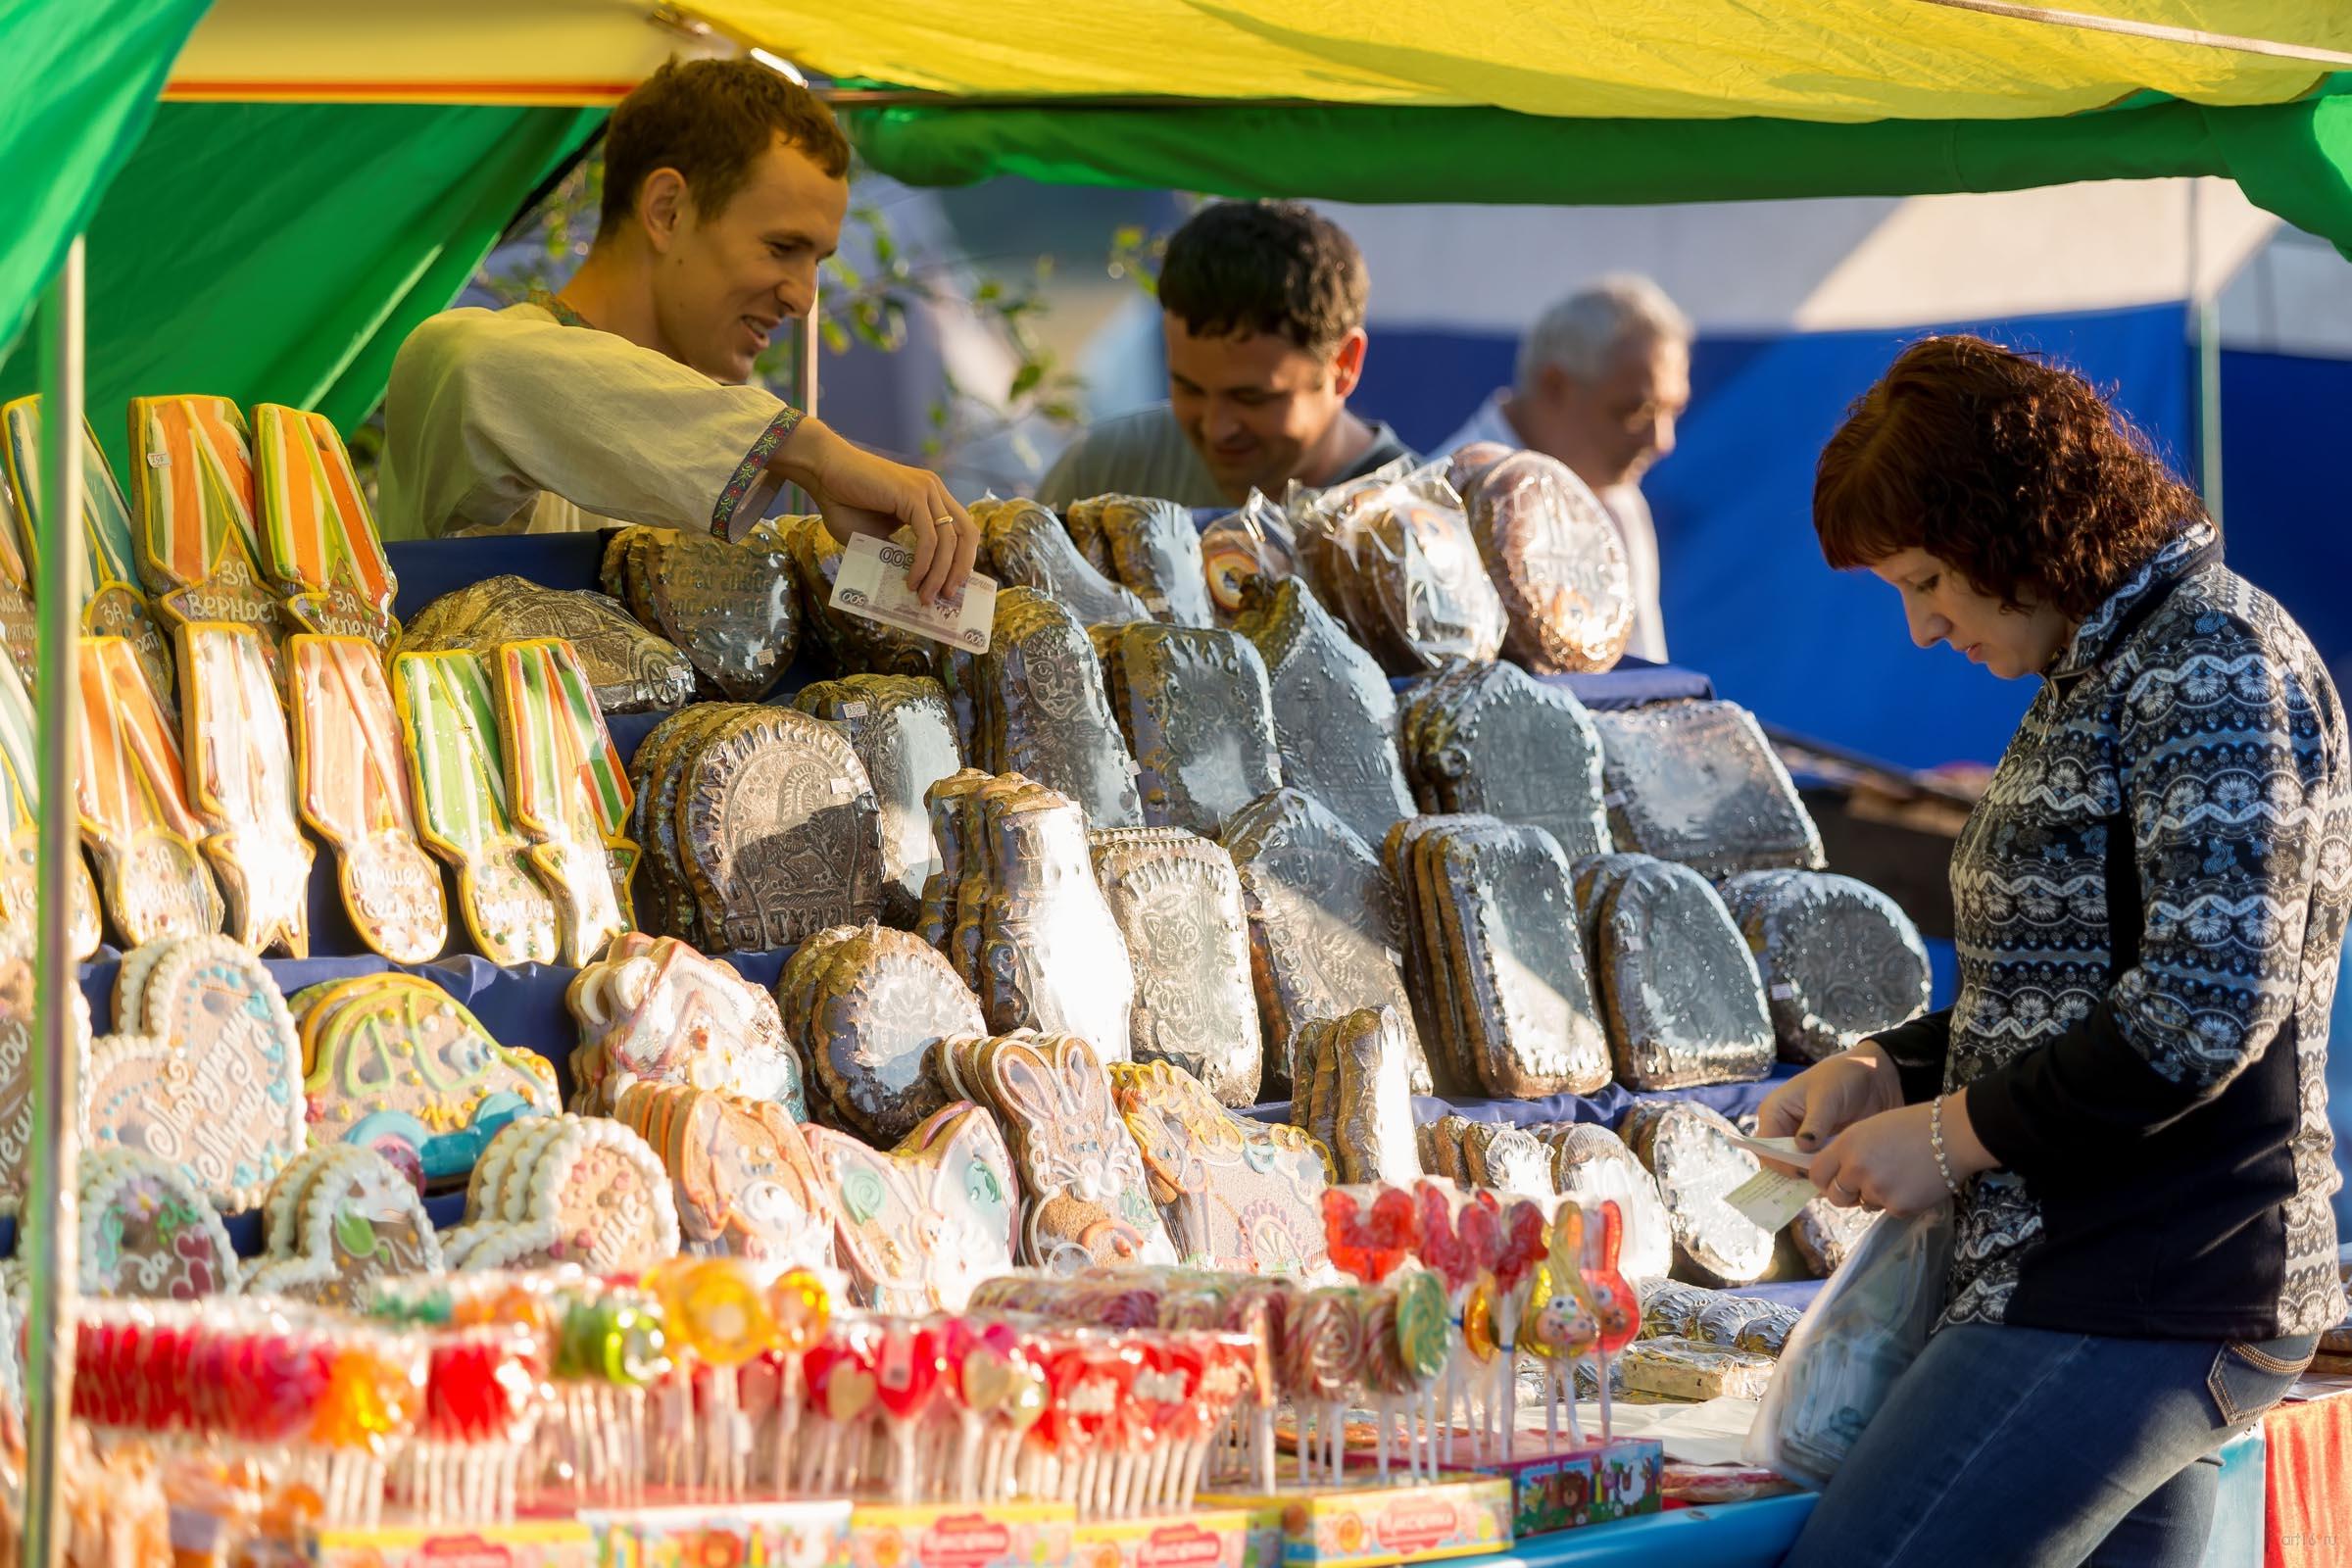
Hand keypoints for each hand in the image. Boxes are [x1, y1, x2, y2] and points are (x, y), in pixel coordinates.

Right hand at [776, 418, 979, 602]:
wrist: (821, 472)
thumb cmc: (843, 502)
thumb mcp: (875, 535)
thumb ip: (897, 552)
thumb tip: (914, 582)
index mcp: (930, 497)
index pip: (962, 530)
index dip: (962, 560)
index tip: (950, 587)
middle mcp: (934, 491)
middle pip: (967, 534)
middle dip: (960, 570)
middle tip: (947, 597)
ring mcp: (926, 490)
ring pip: (948, 541)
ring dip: (939, 575)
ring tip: (924, 597)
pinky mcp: (913, 495)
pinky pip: (928, 538)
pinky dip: (923, 564)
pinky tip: (911, 581)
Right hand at [1755, 1044, 1903, 1168]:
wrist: (1872, 1078)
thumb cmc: (1843, 1078)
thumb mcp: (1827, 1097)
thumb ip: (1815, 1124)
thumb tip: (1802, 1147)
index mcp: (1775, 1111)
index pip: (1765, 1146)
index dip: (1779, 1162)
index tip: (1803, 1171)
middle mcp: (1783, 1128)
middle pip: (1778, 1162)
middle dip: (1795, 1174)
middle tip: (1820, 1182)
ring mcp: (1801, 1140)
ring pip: (1796, 1169)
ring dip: (1811, 1177)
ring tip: (1833, 1180)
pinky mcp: (1820, 1149)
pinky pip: (1814, 1168)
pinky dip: (1824, 1175)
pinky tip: (1840, 1177)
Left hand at [1810, 1093, 1996, 1216]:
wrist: (1953, 1135)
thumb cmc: (1912, 1125)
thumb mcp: (1869, 1129)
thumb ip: (1849, 1152)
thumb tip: (1837, 1174)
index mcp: (1846, 1145)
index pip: (1816, 1173)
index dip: (1824, 1178)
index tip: (1832, 1179)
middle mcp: (1856, 1169)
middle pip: (1835, 1196)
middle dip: (1845, 1194)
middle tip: (1862, 1185)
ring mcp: (1877, 1190)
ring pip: (1863, 1203)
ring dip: (1874, 1195)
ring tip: (1897, 1176)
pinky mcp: (1898, 1208)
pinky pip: (1888, 1210)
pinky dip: (1897, 1202)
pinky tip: (1913, 1184)